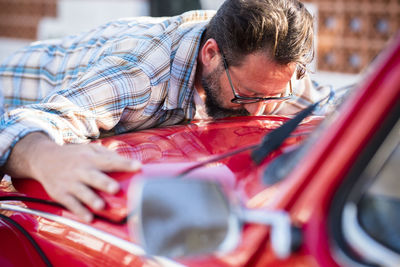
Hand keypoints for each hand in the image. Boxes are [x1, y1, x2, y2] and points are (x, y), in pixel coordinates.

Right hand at [4, 132, 140, 221]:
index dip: (125, 164)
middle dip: (105, 183)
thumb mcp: (90, 149)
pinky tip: (89, 218)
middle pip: (94, 177)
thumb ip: (109, 155)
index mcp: (91, 158)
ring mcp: (70, 183)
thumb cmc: (75, 155)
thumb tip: (130, 162)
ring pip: (82, 192)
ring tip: (102, 206)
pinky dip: (80, 211)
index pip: (110, 161)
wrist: (44, 159)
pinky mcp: (61, 194)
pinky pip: (71, 204)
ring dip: (92, 199)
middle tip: (115, 188)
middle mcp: (81, 170)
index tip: (138, 167)